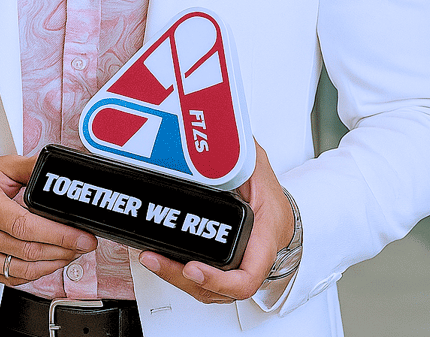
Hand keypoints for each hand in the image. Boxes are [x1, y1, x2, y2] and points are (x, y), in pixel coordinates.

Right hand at [0, 154, 96, 284]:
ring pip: (22, 270)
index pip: (25, 226)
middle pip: (28, 250)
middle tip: (83, 243)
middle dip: (64, 249)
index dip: (58, 234)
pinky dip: (34, 273)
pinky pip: (10, 279)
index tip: (81, 236)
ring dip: (53, 264)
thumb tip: (57, 170)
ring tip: (71, 252)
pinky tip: (48, 261)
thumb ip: (30, 167)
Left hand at [138, 140, 293, 303]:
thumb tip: (215, 141)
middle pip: (214, 287)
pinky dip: (178, 275)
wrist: (279, 214)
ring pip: (203, 288)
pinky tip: (159, 258)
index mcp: (262, 241)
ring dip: (174, 278)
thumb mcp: (257, 167)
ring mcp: (233, 270)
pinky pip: (199, 281)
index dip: (218, 280)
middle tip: (156, 258)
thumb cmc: (271, 195)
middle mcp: (248, 262)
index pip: (245, 277)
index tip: (193, 267)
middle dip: (180, 277)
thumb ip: (239, 154)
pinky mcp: (220, 269)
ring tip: (151, 258)